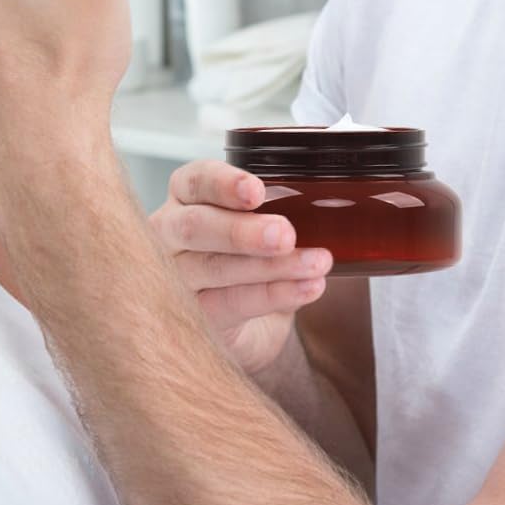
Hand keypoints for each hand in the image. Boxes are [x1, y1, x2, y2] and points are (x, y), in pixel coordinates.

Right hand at [150, 160, 331, 376]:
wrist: (241, 324)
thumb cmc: (248, 257)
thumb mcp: (258, 223)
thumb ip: (281, 208)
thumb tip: (334, 201)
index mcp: (187, 196)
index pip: (197, 180)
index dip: (224, 184)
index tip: (257, 191)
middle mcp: (169, 232)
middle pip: (195, 227)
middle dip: (242, 231)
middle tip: (286, 234)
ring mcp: (173, 277)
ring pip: (214, 268)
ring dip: (270, 267)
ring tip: (316, 264)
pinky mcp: (189, 317)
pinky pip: (229, 304)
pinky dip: (273, 295)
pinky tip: (307, 288)